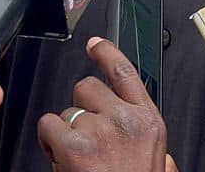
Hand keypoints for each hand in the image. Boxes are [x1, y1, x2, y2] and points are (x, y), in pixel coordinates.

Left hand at [37, 37, 173, 171]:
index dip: (107, 53)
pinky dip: (48, 142)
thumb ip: (152, 144)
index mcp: (149, 122)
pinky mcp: (74, 145)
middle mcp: (126, 120)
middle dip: (80, 108)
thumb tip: (154, 143)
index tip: (95, 44)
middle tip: (85, 136)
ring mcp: (100, 130)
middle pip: (88, 87)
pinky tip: (61, 158)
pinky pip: (48, 125)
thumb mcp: (156, 163)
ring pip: (66, 110)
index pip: (126, 73)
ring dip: (64, 130)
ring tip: (76, 156)